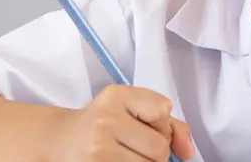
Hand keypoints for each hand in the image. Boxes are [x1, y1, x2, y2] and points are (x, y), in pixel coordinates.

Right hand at [48, 85, 193, 161]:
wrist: (61, 141)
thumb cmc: (105, 123)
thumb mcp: (134, 109)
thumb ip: (170, 124)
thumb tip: (188, 152)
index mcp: (117, 96)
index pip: (163, 111)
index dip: (162, 125)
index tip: (147, 125)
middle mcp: (106, 120)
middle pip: (160, 147)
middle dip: (156, 151)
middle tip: (136, 145)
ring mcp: (98, 149)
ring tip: (127, 155)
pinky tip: (120, 161)